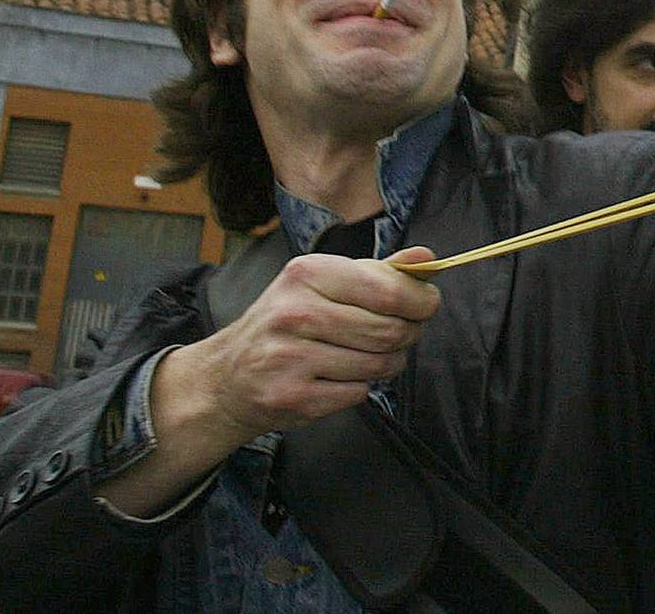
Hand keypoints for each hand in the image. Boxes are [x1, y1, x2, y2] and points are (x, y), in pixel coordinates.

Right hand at [95, 247, 439, 516]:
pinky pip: (358, 393)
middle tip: (401, 334)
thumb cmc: (288, 322)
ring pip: (378, 365)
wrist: (227, 376)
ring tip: (370, 355)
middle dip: (406, 335)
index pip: (388, 290)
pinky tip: (341, 376)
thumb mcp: (324, 283)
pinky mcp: (292, 396)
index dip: (421, 301)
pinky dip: (360, 387)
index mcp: (307, 274)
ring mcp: (290, 357)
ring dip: (387, 363)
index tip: (427, 306)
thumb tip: (426, 258)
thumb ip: (379, 272)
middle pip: (389, 331)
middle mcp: (294, 313)